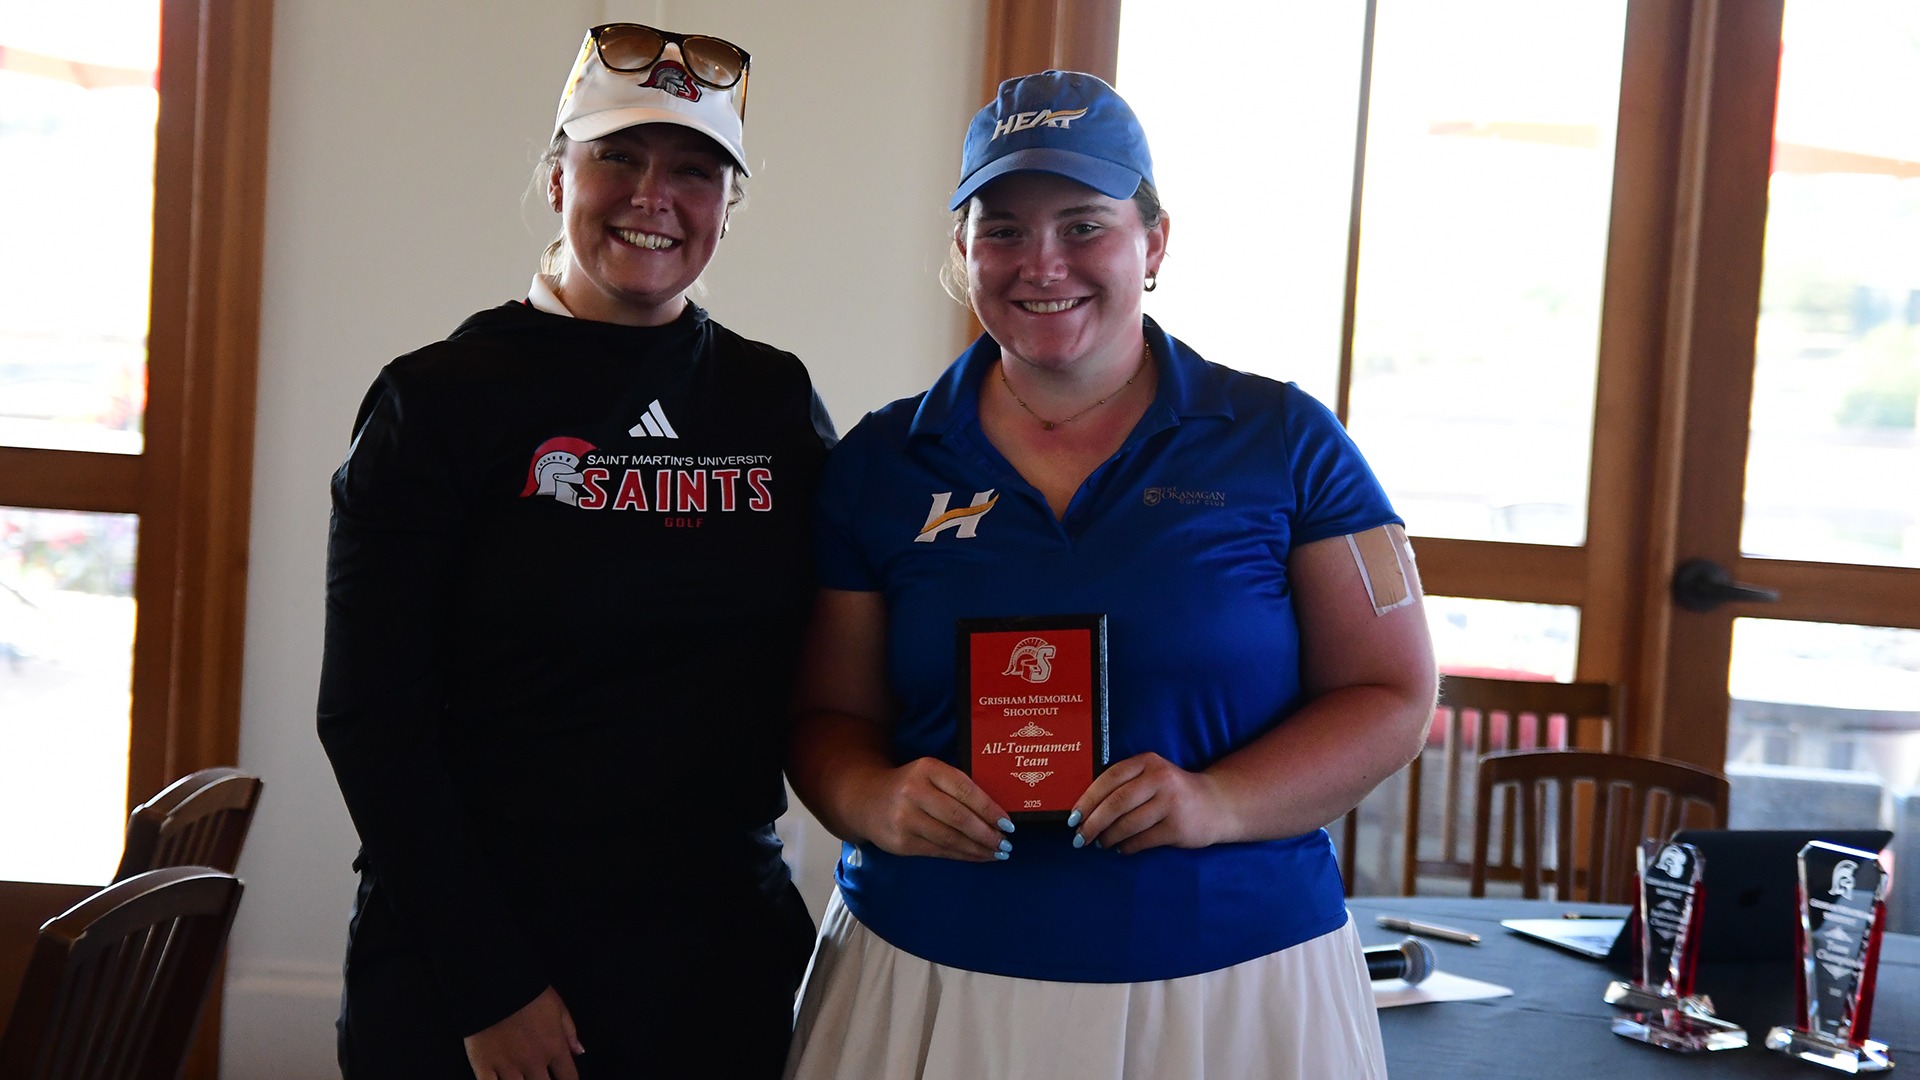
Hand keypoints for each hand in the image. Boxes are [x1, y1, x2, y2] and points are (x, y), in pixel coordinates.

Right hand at [463, 985, 583, 1079]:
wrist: (494, 982)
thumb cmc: (527, 991)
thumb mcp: (557, 1006)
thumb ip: (569, 1031)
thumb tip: (579, 1051)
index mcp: (554, 1047)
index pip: (569, 1078)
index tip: (562, 1079)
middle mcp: (533, 1061)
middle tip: (539, 1077)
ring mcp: (508, 1066)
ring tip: (522, 1079)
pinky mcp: (484, 1066)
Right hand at [852, 756, 1012, 860]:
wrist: (866, 800)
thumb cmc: (910, 786)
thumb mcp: (931, 775)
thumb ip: (956, 788)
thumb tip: (996, 814)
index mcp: (928, 769)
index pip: (965, 790)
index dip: (989, 809)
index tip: (1007, 824)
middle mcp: (914, 792)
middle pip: (959, 817)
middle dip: (987, 834)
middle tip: (1006, 844)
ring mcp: (906, 819)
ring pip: (951, 838)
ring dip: (978, 848)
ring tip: (997, 853)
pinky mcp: (902, 842)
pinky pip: (939, 851)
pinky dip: (963, 855)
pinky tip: (978, 856)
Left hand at [1070, 752, 1233, 854]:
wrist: (1216, 804)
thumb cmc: (1172, 792)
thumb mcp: (1151, 777)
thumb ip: (1124, 785)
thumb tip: (1084, 811)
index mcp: (1148, 762)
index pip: (1109, 778)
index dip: (1087, 799)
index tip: (1073, 817)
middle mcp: (1160, 779)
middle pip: (1116, 803)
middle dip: (1092, 823)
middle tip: (1080, 837)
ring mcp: (1171, 804)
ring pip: (1127, 824)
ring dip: (1108, 837)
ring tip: (1101, 843)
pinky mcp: (1178, 827)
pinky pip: (1142, 840)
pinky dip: (1127, 847)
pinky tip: (1122, 847)